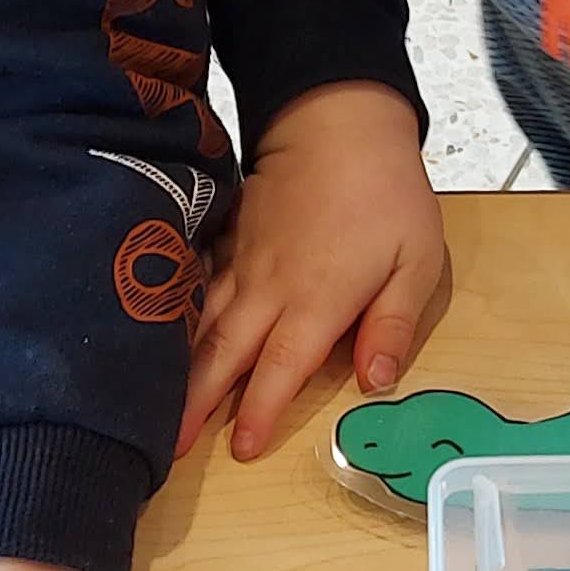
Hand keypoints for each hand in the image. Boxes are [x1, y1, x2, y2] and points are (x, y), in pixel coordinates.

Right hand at [179, 82, 448, 461]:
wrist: (338, 120)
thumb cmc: (388, 194)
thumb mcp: (417, 261)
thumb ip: (392, 324)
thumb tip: (376, 383)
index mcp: (317, 302)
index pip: (281, 369)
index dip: (259, 412)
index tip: (239, 450)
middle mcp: (269, 290)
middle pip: (224, 355)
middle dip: (194, 405)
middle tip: (167, 447)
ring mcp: (242, 263)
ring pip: (201, 325)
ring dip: (177, 370)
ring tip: (153, 407)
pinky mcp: (229, 241)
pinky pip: (195, 289)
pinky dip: (175, 319)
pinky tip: (155, 342)